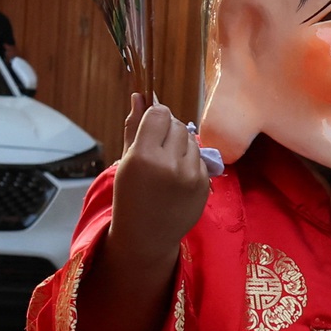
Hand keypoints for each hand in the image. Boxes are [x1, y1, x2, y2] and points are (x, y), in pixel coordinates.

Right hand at [112, 95, 211, 255]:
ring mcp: (190, 175)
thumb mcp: (125, 162)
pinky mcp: (204, 184)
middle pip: (177, 124)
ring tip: (167, 163)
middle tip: (157, 147)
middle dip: (167, 130)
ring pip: (191, 139)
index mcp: (143, 157)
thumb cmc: (129, 196)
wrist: (147, 235)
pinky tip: (177, 176)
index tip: (150, 125)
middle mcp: (169, 164)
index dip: (154, 116)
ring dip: (180, 144)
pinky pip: (200, 157)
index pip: (159, 114)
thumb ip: (134, 127)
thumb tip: (138, 95)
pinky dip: (190, 161)